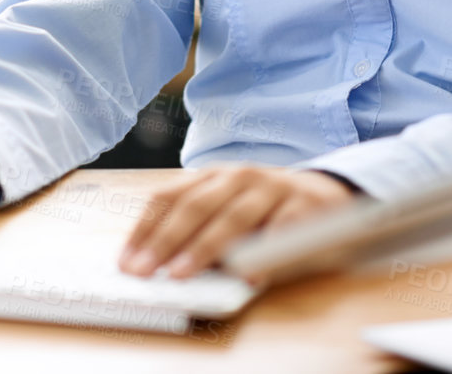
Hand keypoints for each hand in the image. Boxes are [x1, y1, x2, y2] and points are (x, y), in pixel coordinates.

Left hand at [117, 165, 360, 279]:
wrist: (326, 193)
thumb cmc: (264, 210)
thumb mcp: (226, 210)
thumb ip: (199, 230)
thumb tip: (159, 266)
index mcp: (212, 176)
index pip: (169, 197)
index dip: (144, 230)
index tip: (126, 262)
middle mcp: (238, 176)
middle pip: (195, 206)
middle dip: (166, 240)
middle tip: (145, 270)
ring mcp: (272, 188)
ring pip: (232, 216)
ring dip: (204, 247)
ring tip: (181, 273)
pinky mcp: (304, 205)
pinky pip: (280, 229)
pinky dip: (263, 252)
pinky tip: (248, 275)